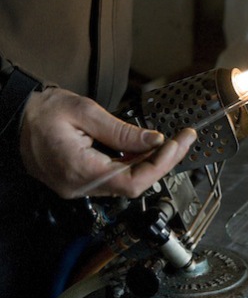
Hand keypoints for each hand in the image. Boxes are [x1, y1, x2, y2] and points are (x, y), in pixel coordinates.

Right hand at [19, 87, 195, 198]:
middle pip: (133, 184)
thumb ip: (123, 131)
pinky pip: (113, 178)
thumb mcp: (86, 112)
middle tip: (181, 141)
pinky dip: (132, 163)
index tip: (178, 144)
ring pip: (125, 182)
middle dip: (162, 162)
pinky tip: (144, 148)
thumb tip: (154, 141)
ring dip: (149, 163)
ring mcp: (78, 186)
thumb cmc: (43, 111)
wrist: (15, 115)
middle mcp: (79, 186)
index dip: (161, 165)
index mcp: (80, 171)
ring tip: (167, 142)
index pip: (133, 182)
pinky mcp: (79, 181)